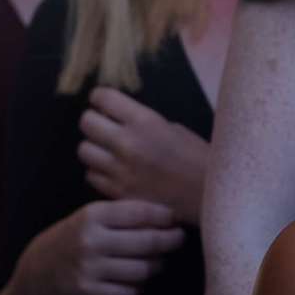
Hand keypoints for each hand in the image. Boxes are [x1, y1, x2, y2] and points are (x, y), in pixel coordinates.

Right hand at [21, 198, 182, 294]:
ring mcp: (89, 268)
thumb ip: (124, 213)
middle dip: (169, 240)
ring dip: (156, 266)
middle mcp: (91, 240)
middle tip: (179, 238)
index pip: (139, 213)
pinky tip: (137, 280)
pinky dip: (138, 286)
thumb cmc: (76, 235)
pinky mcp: (88, 291)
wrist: (39, 266)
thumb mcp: (92, 215)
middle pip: (146, 242)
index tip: (176, 218)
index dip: (164, 216)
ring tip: (158, 261)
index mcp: (93, 215)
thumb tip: (169, 215)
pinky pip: (128, 292)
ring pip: (142, 270)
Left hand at [78, 88, 210, 222]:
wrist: (210, 196)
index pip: (102, 98)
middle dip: (94, 121)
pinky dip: (98, 172)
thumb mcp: (174, 129)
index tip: (104, 103)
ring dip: (94, 148)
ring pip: (84, 150)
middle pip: (86, 122)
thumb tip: (119, 119)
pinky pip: (91, 176)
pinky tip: (113, 171)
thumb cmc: (199, 159)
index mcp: (144, 121)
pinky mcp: (118, 193)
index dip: (100, 98)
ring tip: (107, 151)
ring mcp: (120, 170)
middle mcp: (127, 143)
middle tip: (104, 126)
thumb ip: (142, 123)